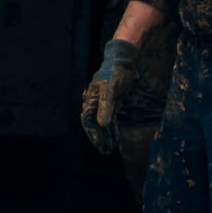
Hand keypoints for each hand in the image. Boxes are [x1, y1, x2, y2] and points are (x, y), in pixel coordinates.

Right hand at [78, 37, 135, 152]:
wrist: (123, 61)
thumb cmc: (115, 74)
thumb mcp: (111, 90)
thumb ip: (106, 107)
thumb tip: (102, 125)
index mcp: (91, 100)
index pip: (88, 121)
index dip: (93, 134)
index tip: (100, 145)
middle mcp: (94, 103)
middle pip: (94, 125)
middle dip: (100, 138)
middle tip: (105, 151)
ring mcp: (103, 104)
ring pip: (103, 124)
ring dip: (107, 136)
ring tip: (111, 148)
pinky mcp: (112, 103)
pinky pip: (110, 120)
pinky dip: (113, 129)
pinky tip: (116, 138)